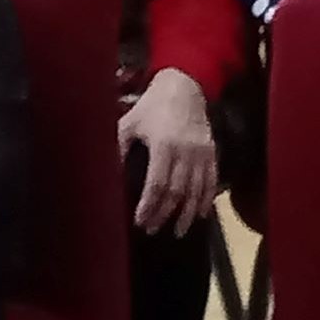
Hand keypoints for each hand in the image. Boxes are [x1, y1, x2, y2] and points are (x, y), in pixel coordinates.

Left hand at [125, 70, 224, 233]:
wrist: (183, 87)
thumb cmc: (151, 107)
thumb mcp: (129, 124)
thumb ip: (119, 149)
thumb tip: (108, 175)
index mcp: (164, 145)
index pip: (157, 185)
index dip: (149, 206)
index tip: (140, 221)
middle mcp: (186, 151)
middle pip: (177, 192)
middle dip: (164, 214)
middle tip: (152, 229)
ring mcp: (202, 153)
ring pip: (196, 191)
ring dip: (187, 214)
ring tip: (177, 231)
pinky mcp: (212, 153)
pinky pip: (211, 182)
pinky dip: (206, 201)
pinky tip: (199, 215)